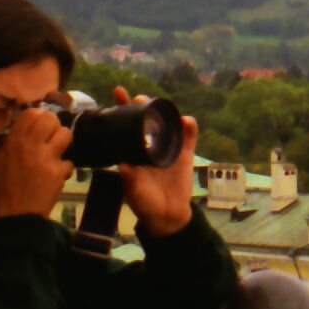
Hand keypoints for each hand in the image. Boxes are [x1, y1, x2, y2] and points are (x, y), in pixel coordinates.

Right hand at [0, 105, 72, 218]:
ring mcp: (47, 157)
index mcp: (14, 140)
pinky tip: (58, 175)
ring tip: (57, 152)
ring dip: (63, 143)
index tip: (39, 125)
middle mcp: (31, 145)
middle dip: (54, 126)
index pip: (32, 113)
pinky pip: (69, 161)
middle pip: (51, 119)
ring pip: (66, 134)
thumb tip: (8, 130)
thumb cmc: (4, 188)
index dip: (38, 117)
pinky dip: (65, 168)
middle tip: (50, 137)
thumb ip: (2, 143)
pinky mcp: (58, 171)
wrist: (17, 214)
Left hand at [112, 86, 196, 236]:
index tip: (118, 92)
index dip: (122, 107)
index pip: (126, 124)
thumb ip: (129, 180)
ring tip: (161, 106)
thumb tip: (122, 165)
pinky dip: (189, 127)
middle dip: (143, 105)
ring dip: (166, 111)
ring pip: (168, 122)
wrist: (167, 216)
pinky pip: (189, 137)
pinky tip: (187, 121)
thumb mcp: (133, 192)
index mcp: (133, 150)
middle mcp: (150, 144)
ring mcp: (168, 147)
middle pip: (147, 118)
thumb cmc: (145, 203)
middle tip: (140, 99)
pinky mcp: (185, 154)